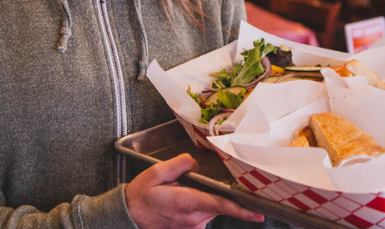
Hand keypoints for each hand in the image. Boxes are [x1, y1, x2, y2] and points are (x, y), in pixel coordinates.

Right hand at [126, 154, 264, 228]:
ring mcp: (191, 227)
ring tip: (176, 195)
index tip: (258, 215)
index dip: (241, 211)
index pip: (220, 205)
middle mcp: (193, 219)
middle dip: (213, 192)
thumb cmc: (140, 196)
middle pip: (217, 203)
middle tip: (189, 184)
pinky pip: (201, 215)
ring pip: (209, 209)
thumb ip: (181, 163)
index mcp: (187, 203)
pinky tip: (177, 202)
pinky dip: (196, 206)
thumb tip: (196, 163)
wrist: (126, 216)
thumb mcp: (157, 172)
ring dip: (202, 199)